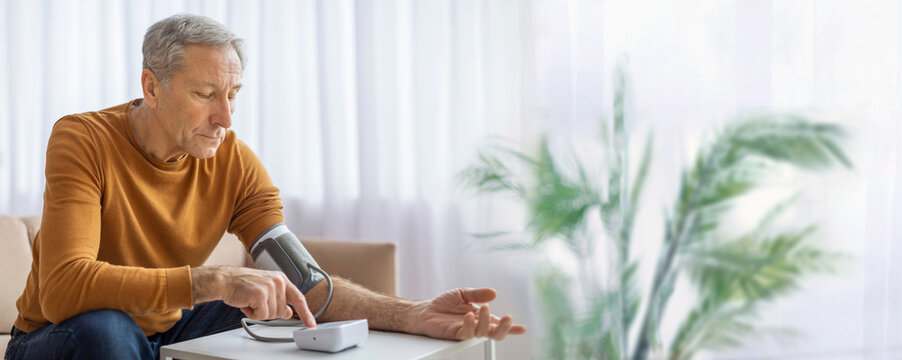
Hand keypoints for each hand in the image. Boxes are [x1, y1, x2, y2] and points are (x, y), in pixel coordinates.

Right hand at [192, 266, 316, 327]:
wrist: (225, 280)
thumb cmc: (242, 285)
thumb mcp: (266, 290)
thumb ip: (279, 300)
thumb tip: (288, 312)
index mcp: (281, 279)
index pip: (299, 298)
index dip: (306, 312)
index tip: (311, 323)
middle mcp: (278, 281)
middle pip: (282, 311)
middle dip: (268, 311)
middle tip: (256, 302)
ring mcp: (270, 287)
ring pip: (272, 315)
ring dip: (259, 312)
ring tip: (250, 300)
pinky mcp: (261, 294)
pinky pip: (262, 315)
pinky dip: (252, 313)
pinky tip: (247, 303)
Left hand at [409, 288, 525, 340]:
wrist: (426, 310)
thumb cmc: (444, 303)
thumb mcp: (463, 293)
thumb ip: (478, 294)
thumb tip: (494, 293)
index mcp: (481, 317)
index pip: (498, 323)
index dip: (511, 328)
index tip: (522, 329)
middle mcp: (476, 325)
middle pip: (495, 334)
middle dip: (504, 329)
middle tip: (507, 319)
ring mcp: (467, 330)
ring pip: (483, 333)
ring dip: (487, 322)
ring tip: (484, 308)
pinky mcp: (455, 333)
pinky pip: (467, 332)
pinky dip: (470, 324)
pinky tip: (469, 315)